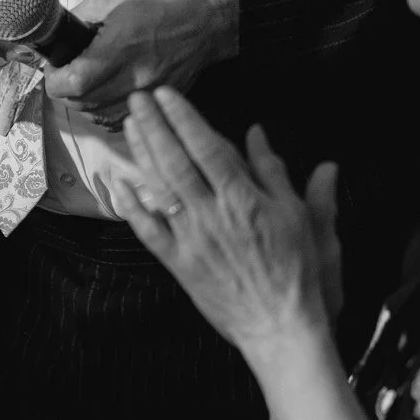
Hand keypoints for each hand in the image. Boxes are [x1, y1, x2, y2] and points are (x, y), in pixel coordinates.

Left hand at [46, 0, 239, 122]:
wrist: (209, 17)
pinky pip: (121, 122)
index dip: (55, 78)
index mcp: (122, 45)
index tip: (56, 67)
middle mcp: (137, 75)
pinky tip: (107, 94)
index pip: (74, 83)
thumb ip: (81, 16)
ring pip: (99, 117)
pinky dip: (105, 113)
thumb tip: (58, 34)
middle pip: (82, 103)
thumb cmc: (167, 1)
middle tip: (69, 71)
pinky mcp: (159, 101)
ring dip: (85, 102)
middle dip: (66, 90)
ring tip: (88, 82)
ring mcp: (150, 93)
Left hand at [114, 88, 338, 350]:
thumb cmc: (297, 269)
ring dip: (143, 154)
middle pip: (175, 161)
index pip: (206, 147)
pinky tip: (121, 184)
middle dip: (155, 126)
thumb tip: (258, 133)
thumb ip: (275, 171)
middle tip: (138, 98)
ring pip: (159, 188)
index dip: (184, 118)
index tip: (167, 94)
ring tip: (131, 125)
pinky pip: (149, 231)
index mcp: (243, 198)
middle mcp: (211, 214)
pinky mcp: (179, 264)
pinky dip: (132, 207)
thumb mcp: (298, 214)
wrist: (280, 324)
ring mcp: (191, 239)